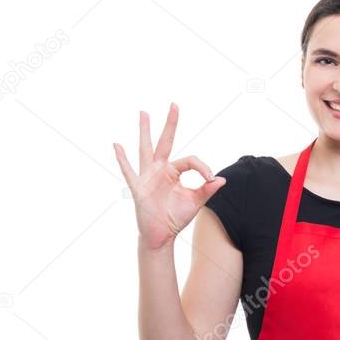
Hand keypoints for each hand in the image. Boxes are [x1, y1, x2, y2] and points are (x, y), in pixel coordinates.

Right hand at [113, 103, 225, 252]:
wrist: (162, 235)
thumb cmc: (176, 217)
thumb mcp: (195, 202)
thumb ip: (207, 190)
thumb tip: (222, 179)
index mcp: (174, 172)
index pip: (191, 160)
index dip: (203, 168)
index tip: (210, 179)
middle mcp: (160, 170)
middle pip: (166, 142)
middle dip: (170, 124)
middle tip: (174, 104)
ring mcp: (147, 177)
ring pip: (146, 149)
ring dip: (145, 131)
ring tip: (144, 113)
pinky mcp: (138, 188)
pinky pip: (129, 171)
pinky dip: (123, 159)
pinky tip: (117, 145)